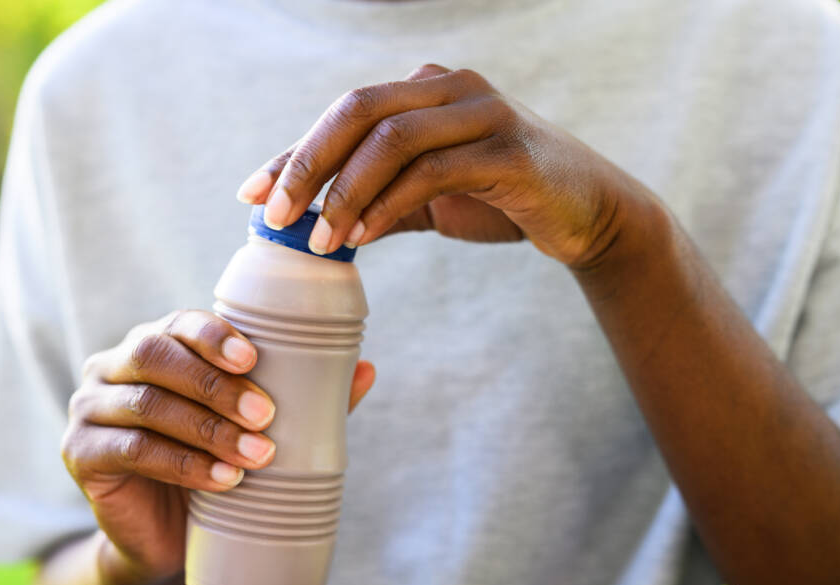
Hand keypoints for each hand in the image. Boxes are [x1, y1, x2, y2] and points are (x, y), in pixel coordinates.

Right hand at [61, 310, 375, 583]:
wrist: (163, 541)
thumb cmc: (210, 469)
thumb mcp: (250, 431)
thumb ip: (300, 399)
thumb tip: (366, 370)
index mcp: (153, 347)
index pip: (178, 324)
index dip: (215, 336)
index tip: (256, 359)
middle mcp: (112, 368)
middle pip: (156, 356)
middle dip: (215, 384)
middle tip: (266, 416)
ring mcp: (89, 409)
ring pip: (147, 405)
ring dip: (208, 429)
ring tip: (257, 457)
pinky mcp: (80, 454)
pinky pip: (133, 450)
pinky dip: (184, 465)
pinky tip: (223, 481)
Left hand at [236, 63, 656, 269]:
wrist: (587, 214)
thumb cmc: (502, 199)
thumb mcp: (429, 196)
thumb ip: (378, 197)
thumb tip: (311, 222)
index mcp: (426, 89)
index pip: (345, 114)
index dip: (294, 152)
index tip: (252, 193)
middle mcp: (451, 87)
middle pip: (359, 109)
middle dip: (308, 163)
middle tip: (275, 215)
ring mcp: (483, 112)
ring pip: (392, 137)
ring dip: (345, 191)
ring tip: (320, 241)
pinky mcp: (509, 150)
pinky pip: (433, 171)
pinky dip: (389, 204)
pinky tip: (365, 237)